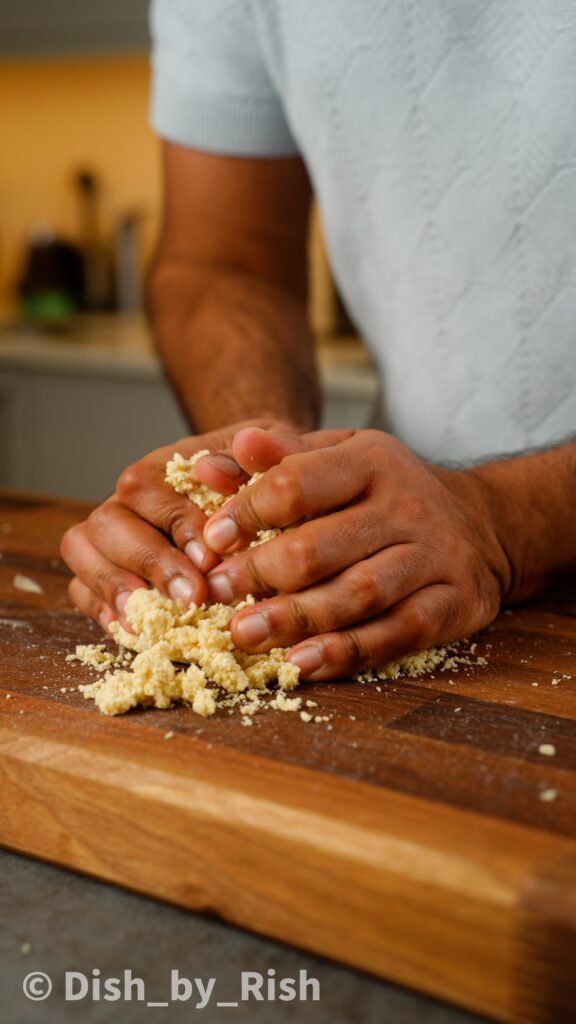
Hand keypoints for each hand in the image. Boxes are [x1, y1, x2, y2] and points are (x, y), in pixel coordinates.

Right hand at [60, 419, 298, 629]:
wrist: (269, 500)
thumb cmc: (270, 483)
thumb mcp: (276, 460)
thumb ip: (252, 460)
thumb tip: (213, 471)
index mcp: (165, 468)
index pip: (145, 487)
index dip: (174, 524)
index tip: (210, 557)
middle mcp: (131, 501)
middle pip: (106, 522)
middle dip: (148, 563)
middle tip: (190, 595)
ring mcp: (114, 537)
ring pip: (81, 551)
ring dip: (114, 586)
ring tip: (150, 618)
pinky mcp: (109, 573)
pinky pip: (82, 589)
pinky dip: (102, 610)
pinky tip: (136, 629)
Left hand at [197, 428, 511, 679]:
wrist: (481, 523)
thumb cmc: (386, 492)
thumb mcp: (339, 458)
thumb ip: (276, 462)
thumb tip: (205, 467)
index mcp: (371, 461)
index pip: (298, 484)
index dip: (247, 513)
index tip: (211, 540)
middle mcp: (407, 506)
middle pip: (321, 546)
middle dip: (261, 574)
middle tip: (218, 594)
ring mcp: (435, 557)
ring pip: (357, 594)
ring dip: (295, 619)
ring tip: (244, 634)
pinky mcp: (455, 603)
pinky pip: (397, 634)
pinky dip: (347, 652)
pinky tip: (303, 663)